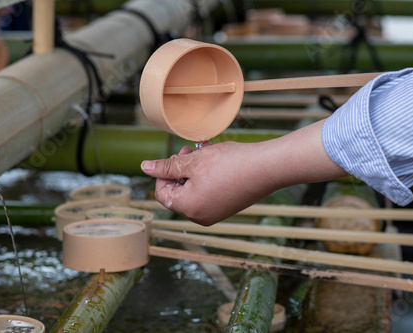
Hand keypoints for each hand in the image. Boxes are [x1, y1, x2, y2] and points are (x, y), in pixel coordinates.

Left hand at [141, 140, 278, 224]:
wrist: (267, 168)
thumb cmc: (230, 163)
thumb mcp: (193, 161)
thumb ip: (166, 167)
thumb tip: (144, 168)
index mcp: (189, 208)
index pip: (162, 193)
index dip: (164, 172)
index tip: (179, 155)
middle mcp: (201, 216)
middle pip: (178, 192)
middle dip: (181, 170)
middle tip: (191, 151)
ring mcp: (215, 214)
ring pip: (193, 191)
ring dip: (195, 170)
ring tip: (205, 152)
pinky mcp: (227, 208)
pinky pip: (208, 193)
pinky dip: (207, 177)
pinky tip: (216, 160)